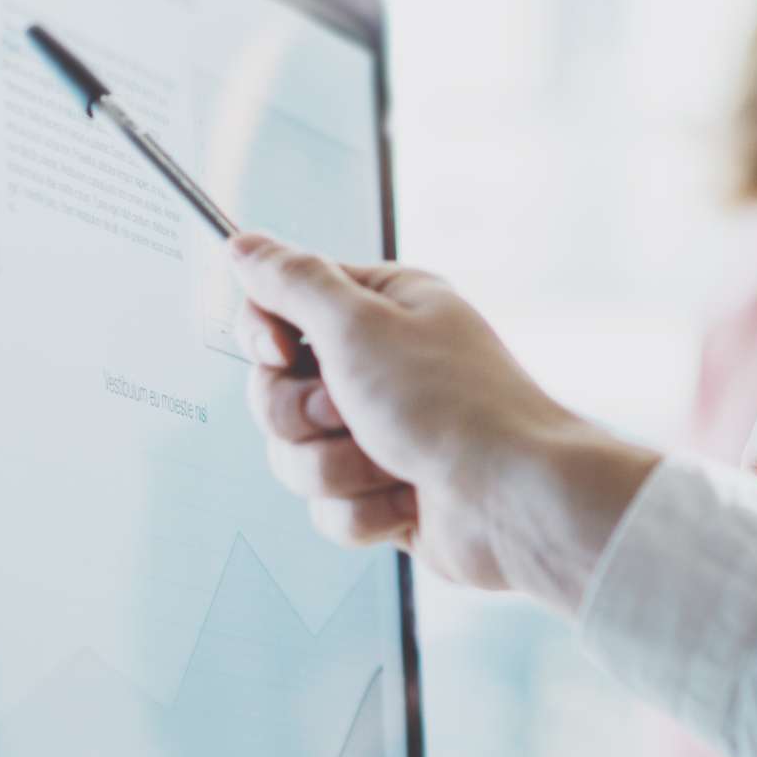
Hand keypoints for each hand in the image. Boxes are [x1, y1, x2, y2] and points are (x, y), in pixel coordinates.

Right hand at [230, 234, 653, 606]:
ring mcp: (384, 435)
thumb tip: (242, 244)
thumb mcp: (358, 324)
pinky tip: (407, 503)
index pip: (279, 308)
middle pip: (274, 392)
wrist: (514, 500)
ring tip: (390, 463)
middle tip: (347, 412)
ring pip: (296, 457)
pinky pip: (330, 509)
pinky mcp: (387, 496)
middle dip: (301, 416)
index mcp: (382, 309)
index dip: (264, 338)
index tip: (281, 353)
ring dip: (335, 468)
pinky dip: (363, 512)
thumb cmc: (450, 403)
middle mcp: (381, 367)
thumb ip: (293, 282)